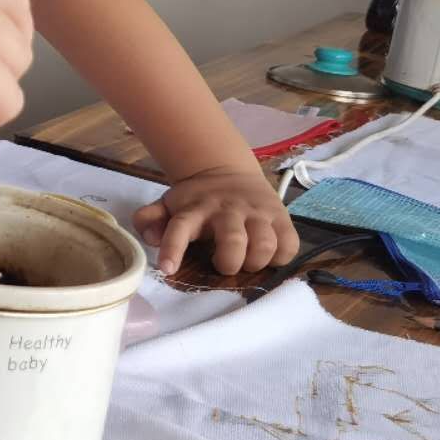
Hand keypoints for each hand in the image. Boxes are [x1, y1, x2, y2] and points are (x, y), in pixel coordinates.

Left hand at [132, 165, 298, 275]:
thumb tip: (150, 238)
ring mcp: (256, 212)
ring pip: (264, 244)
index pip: (180, 228)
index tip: (167, 269)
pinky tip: (268, 256)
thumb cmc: (196, 200)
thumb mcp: (168, 205)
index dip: (172, 249)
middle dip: (228, 262)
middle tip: (223, 266)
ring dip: (256, 262)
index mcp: (194, 209)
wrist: (227, 170)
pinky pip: (289, 244)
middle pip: (232, 241)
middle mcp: (227, 210)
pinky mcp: (281, 216)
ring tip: (247, 262)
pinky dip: (280, 257)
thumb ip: (151, 220)